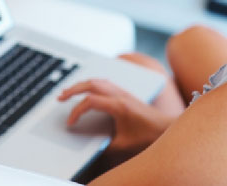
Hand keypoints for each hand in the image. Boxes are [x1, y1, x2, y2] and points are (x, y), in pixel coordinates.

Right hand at [58, 79, 174, 154]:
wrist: (167, 128)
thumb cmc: (148, 136)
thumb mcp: (124, 145)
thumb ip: (105, 145)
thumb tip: (90, 146)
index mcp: (118, 105)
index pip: (90, 101)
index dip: (76, 111)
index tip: (70, 123)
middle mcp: (120, 95)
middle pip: (91, 84)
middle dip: (73, 89)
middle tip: (60, 97)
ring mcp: (123, 92)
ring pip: (98, 81)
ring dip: (82, 84)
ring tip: (68, 92)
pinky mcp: (126, 94)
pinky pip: (105, 83)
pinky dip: (92, 84)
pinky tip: (86, 90)